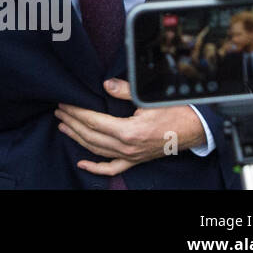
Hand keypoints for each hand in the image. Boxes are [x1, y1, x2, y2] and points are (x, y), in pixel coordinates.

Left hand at [55, 78, 205, 176]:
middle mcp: (128, 147)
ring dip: (77, 138)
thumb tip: (105, 84)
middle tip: (58, 111)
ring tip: (63, 126)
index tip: (64, 103)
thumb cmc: (174, 111)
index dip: (76, 112)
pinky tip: (82, 163)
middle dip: (72, 122)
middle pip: (91, 136)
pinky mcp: (136, 160)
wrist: (195, 128)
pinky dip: (96, 168)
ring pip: (97, 150)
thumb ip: (124, 91)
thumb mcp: (148, 98)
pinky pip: (113, 168)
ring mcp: (131, 156)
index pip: (93, 121)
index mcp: (129, 131)